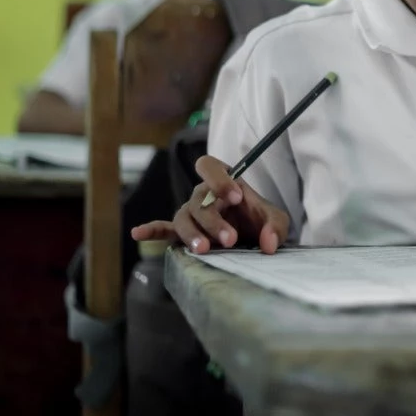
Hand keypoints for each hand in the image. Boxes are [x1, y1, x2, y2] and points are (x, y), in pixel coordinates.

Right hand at [131, 155, 289, 253]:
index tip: (237, 197)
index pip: (211, 166)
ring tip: (204, 250)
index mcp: (225, 182)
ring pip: (183, 217)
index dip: (219, 178)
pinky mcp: (183, 233)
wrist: (255, 241)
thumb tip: (268, 243)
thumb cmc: (262, 223)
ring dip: (192, 233)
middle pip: (199, 200)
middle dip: (214, 221)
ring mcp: (191, 214)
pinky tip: (138, 233)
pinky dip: (152, 231)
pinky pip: (164, 229)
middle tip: (231, 240)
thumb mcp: (276, 221)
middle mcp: (203, 195)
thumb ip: (276, 227)